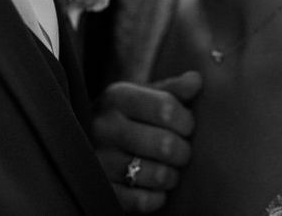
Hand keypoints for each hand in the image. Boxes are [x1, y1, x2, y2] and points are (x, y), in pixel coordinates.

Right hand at [93, 71, 201, 213]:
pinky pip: (142, 201)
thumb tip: (197, 80)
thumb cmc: (127, 116)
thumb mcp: (145, 95)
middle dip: (183, 152)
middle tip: (182, 152)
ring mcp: (99, 160)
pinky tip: (155, 188)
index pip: (167, 108)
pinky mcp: (101, 190)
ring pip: (157, 175)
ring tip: (169, 169)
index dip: (187, 121)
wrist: (84, 142)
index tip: (187, 127)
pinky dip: (157, 197)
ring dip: (172, 176)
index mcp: (118, 96)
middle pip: (166, 144)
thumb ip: (173, 89)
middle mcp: (104, 126)